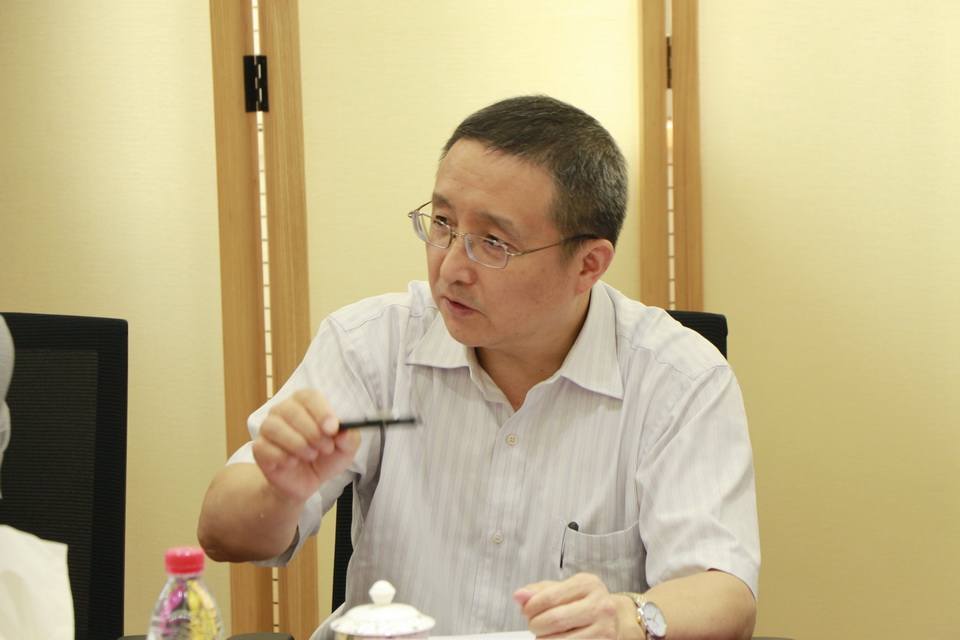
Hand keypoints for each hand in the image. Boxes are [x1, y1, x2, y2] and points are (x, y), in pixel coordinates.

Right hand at [251, 389, 359, 502]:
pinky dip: (282, 457)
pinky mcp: (259, 448)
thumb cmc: (325, 457)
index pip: (308, 397)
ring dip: (297, 444)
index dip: (321, 411)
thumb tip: (344, 431)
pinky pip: (264, 447)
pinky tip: (293, 462)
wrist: (307, 481)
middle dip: (312, 431)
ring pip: (274, 427)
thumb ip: (349, 438)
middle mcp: (283, 411)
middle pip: (291, 411)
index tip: (332, 428)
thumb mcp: (345, 450)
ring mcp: (268, 429)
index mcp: (305, 404)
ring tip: (311, 456)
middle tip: (325, 447)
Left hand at [513, 573, 627, 639]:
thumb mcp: (564, 589)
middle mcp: (600, 605)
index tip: (526, 612)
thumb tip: (519, 596)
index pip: (550, 597)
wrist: (611, 618)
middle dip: (536, 625)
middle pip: (555, 620)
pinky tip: (557, 639)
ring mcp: (604, 628)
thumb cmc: (582, 601)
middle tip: (535, 625)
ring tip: (545, 634)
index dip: (531, 607)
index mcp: (588, 584)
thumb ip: (539, 591)